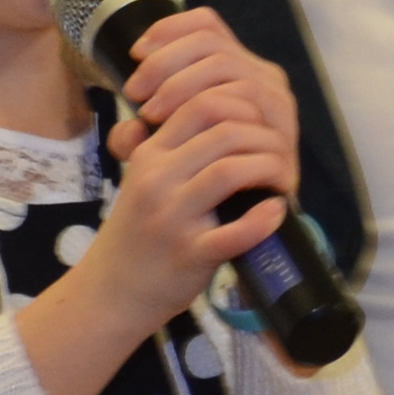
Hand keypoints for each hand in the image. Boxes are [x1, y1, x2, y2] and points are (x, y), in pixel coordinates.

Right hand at [79, 5, 299, 334]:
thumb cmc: (137, 231)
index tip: (262, 125)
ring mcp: (172, 218)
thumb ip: (167, 142)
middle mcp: (157, 179)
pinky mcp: (190, 255)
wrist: (112, 291)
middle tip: (282, 153)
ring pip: (231, 170)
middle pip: (224, 130)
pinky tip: (275, 212)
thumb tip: (207, 103)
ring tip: (282, 180)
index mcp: (150, 154)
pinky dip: (264, 220)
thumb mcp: (141, 177)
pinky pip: (236, 232)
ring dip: (271, 168)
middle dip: (266, 136)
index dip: (244, 105)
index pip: (201, 102)